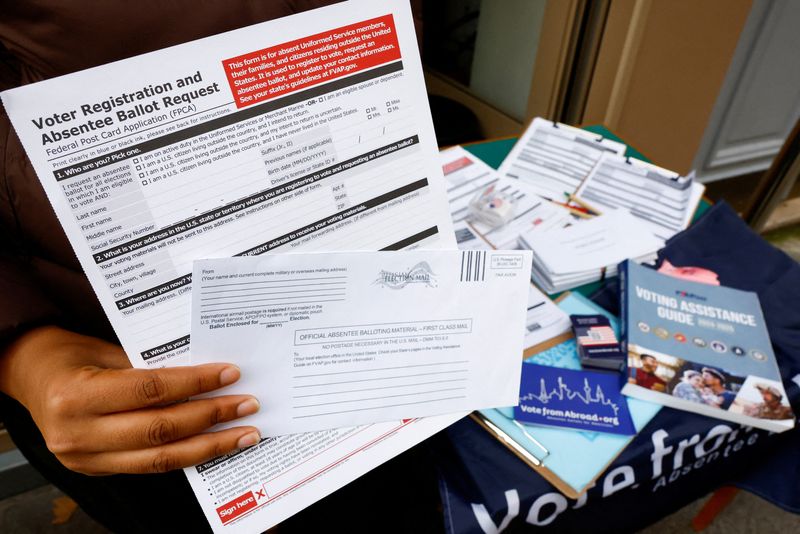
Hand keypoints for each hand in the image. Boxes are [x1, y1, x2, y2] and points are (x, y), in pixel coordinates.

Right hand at [0, 326, 260, 474]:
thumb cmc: (72, 355)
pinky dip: (187, 455)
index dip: (195, 383)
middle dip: (211, 417)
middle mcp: (77, 433)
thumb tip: (209, 374)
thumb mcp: (108, 351)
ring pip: (160, 458)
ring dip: (209, 446)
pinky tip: (214, 446)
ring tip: (244, 434)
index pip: (150, 390)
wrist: (31, 376)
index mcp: (77, 395)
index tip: (230, 374)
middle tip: (247, 404)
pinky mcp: (96, 470)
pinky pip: (150, 466)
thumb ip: (151, 366)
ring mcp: (85, 458)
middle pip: (160, 429)